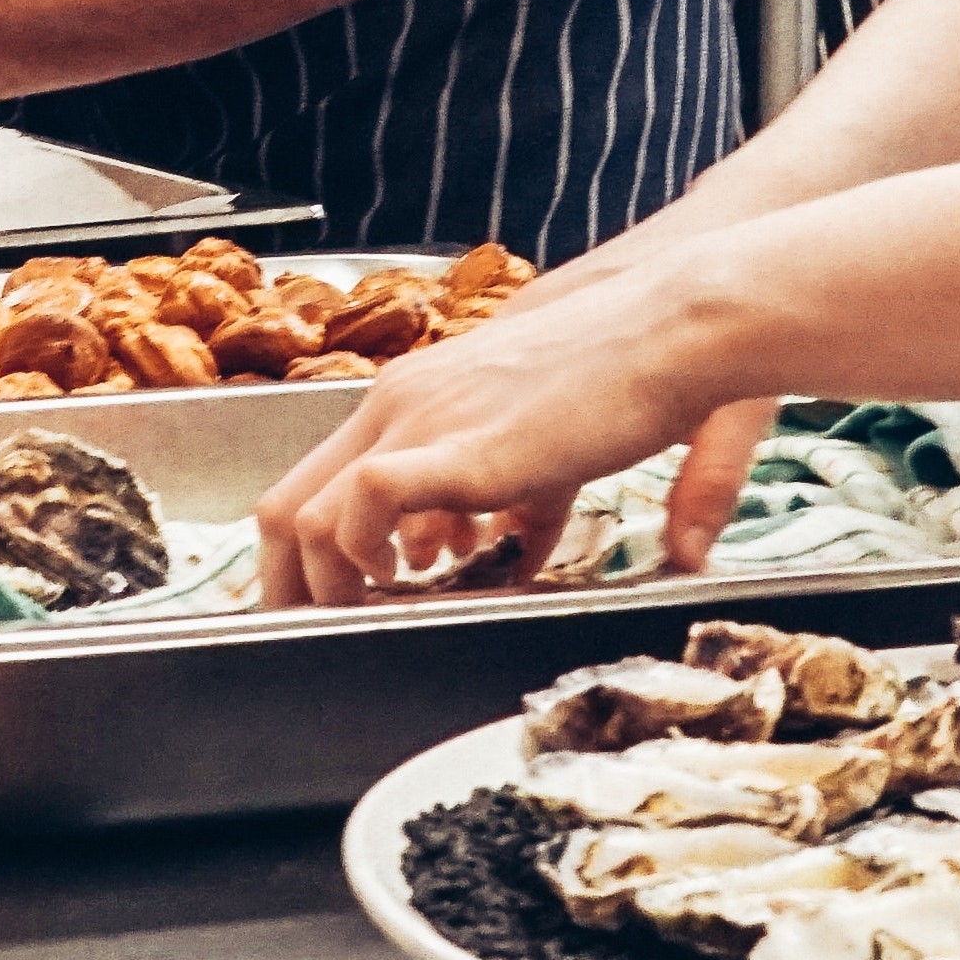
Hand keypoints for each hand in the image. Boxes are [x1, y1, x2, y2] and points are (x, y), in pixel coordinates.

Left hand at [253, 252, 775, 605]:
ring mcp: (419, 419)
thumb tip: (505, 550)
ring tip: (365, 621)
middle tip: (319, 631)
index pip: (316, 478)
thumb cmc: (626, 377)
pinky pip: (366, 502)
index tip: (326, 601)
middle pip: (287, 503)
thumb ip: (519, 504)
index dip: (307, 552)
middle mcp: (399, 401)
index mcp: (414, 394)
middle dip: (292, 584)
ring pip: (307, 513)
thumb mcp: (549, 451)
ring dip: (326, 585)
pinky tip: (409, 578)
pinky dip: (367, 555)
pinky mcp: (456, 446)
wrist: (672, 328)